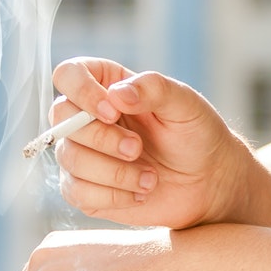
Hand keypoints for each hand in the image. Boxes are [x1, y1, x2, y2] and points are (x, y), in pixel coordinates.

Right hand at [46, 59, 247, 228]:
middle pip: (61, 118)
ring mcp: (83, 153)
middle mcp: (87, 117)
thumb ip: (153, 89)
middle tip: (138, 148)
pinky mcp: (85, 189)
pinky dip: (112, 195)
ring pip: (69, 158)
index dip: (82, 92)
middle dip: (102, 138)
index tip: (113, 112)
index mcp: (108, 85)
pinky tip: (140, 192)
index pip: (69, 75)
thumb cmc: (196, 134)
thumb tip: (117, 94)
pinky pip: (77, 193)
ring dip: (113, 172)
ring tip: (150, 177)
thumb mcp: (185, 103)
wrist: (209, 181)